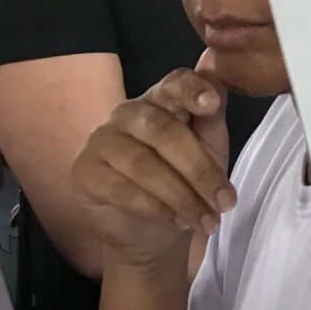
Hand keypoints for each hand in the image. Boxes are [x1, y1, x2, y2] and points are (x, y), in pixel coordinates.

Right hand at [74, 64, 236, 275]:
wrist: (146, 231)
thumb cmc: (182, 181)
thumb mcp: (209, 150)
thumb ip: (212, 119)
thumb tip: (222, 78)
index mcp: (161, 99)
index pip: (174, 83)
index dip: (192, 90)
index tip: (211, 104)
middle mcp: (128, 112)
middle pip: (164, 131)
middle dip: (200, 170)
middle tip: (225, 202)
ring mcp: (102, 140)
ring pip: (144, 165)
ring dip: (182, 198)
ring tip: (206, 221)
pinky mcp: (85, 171)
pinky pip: (123, 189)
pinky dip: (156, 210)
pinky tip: (175, 223)